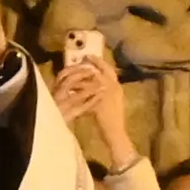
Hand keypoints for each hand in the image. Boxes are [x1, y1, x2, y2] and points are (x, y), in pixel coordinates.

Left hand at [48, 31, 140, 170]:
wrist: (115, 133)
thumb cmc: (112, 120)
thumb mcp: (111, 102)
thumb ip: (103, 92)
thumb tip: (91, 83)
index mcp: (117, 87)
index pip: (110, 69)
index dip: (99, 62)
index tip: (90, 56)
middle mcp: (115, 88)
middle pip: (104, 70)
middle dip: (92, 63)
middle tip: (82, 58)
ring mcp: (109, 95)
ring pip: (95, 79)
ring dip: (83, 75)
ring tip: (72, 73)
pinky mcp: (101, 103)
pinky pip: (89, 93)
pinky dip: (80, 89)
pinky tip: (71, 88)